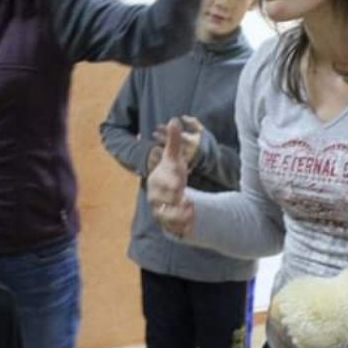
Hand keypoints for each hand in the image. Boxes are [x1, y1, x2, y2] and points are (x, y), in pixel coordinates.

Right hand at [147, 119, 194, 236]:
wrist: (167, 193)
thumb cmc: (171, 173)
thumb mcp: (174, 158)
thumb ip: (173, 141)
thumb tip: (174, 119)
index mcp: (155, 181)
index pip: (161, 182)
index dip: (172, 182)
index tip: (181, 181)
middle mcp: (154, 198)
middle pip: (162, 201)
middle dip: (175, 199)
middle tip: (188, 197)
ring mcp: (160, 211)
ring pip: (166, 217)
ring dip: (179, 215)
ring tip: (192, 209)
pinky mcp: (167, 223)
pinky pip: (172, 228)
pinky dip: (182, 227)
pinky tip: (193, 224)